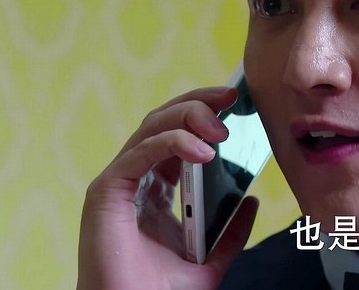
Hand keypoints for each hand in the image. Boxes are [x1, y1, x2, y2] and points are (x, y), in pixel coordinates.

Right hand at [78, 87, 258, 289]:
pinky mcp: (106, 192)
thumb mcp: (209, 260)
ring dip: (188, 117)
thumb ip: (231, 233)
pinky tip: (202, 152)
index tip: (237, 101)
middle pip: (165, 121)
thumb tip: (251, 202)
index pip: (181, 133)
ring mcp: (120, 182)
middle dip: (199, 103)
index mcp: (158, 188)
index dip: (205, 112)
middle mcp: (137, 178)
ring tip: (221, 129)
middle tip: (231, 99)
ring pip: (152, 128)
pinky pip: (139, 154)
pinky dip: (171, 144)